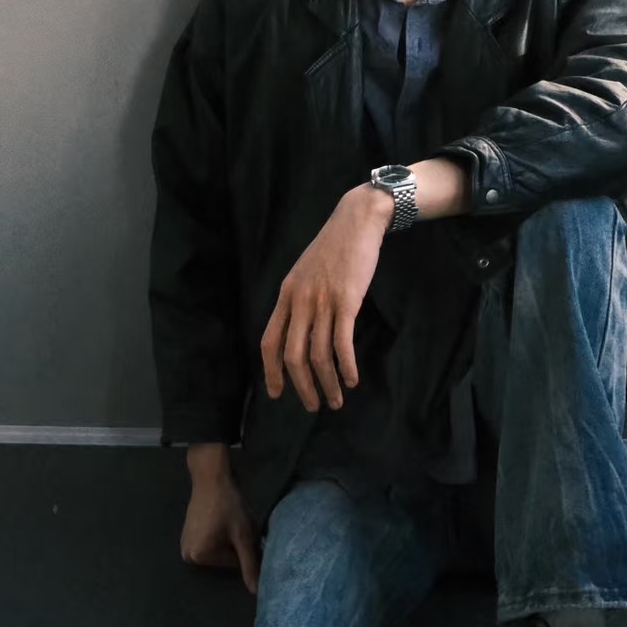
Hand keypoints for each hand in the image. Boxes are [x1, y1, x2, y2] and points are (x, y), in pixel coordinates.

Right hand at [180, 464, 259, 595]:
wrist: (211, 478)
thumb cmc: (228, 505)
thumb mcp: (242, 534)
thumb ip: (249, 563)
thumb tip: (255, 592)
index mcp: (199, 557)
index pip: (232, 564)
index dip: (243, 547)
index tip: (244, 530)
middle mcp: (188, 556)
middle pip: (222, 559)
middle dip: (233, 545)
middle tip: (236, 525)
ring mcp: (184, 545)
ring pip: (216, 551)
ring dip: (226, 540)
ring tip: (228, 522)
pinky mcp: (186, 535)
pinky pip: (207, 543)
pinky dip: (217, 535)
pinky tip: (220, 520)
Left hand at [261, 185, 392, 412]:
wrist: (356, 220)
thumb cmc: (333, 246)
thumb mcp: (305, 271)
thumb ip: (299, 298)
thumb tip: (298, 330)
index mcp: (286, 294)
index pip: (269, 341)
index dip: (271, 371)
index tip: (277, 394)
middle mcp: (300, 300)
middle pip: (293, 355)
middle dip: (302, 387)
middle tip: (313, 405)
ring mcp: (323, 301)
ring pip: (319, 354)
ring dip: (327, 383)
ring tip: (336, 399)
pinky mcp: (346, 300)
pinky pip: (342, 343)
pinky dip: (346, 367)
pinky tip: (352, 379)